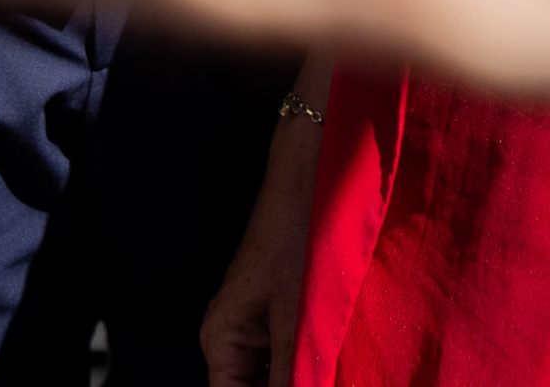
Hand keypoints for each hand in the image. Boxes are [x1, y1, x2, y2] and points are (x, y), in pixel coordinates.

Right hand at [201, 105, 322, 386]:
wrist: (308, 182)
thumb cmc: (297, 239)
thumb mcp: (296, 317)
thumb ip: (292, 373)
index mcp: (222, 338)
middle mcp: (229, 336)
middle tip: (321, 376)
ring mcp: (252, 325)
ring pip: (270, 375)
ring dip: (298, 377)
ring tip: (326, 369)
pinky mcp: (274, 314)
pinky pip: (283, 356)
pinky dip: (303, 365)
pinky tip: (327, 363)